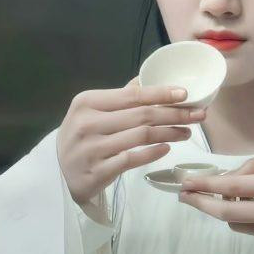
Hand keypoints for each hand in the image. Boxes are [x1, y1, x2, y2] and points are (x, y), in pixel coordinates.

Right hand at [57, 76, 206, 205]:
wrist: (56, 173)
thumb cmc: (81, 137)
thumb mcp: (91, 111)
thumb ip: (119, 97)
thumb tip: (146, 80)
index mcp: (87, 102)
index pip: (132, 95)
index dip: (161, 93)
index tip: (185, 94)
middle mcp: (88, 123)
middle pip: (142, 115)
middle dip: (175, 114)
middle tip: (198, 115)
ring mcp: (92, 148)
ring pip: (141, 137)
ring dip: (169, 133)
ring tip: (187, 132)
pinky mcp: (97, 171)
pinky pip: (132, 159)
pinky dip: (153, 152)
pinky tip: (167, 148)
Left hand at [178, 158, 253, 253]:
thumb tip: (230, 177)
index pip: (234, 185)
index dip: (206, 185)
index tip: (186, 183)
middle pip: (228, 212)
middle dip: (201, 204)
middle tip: (185, 197)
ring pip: (239, 224)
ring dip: (226, 212)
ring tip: (228, 199)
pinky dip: (253, 219)